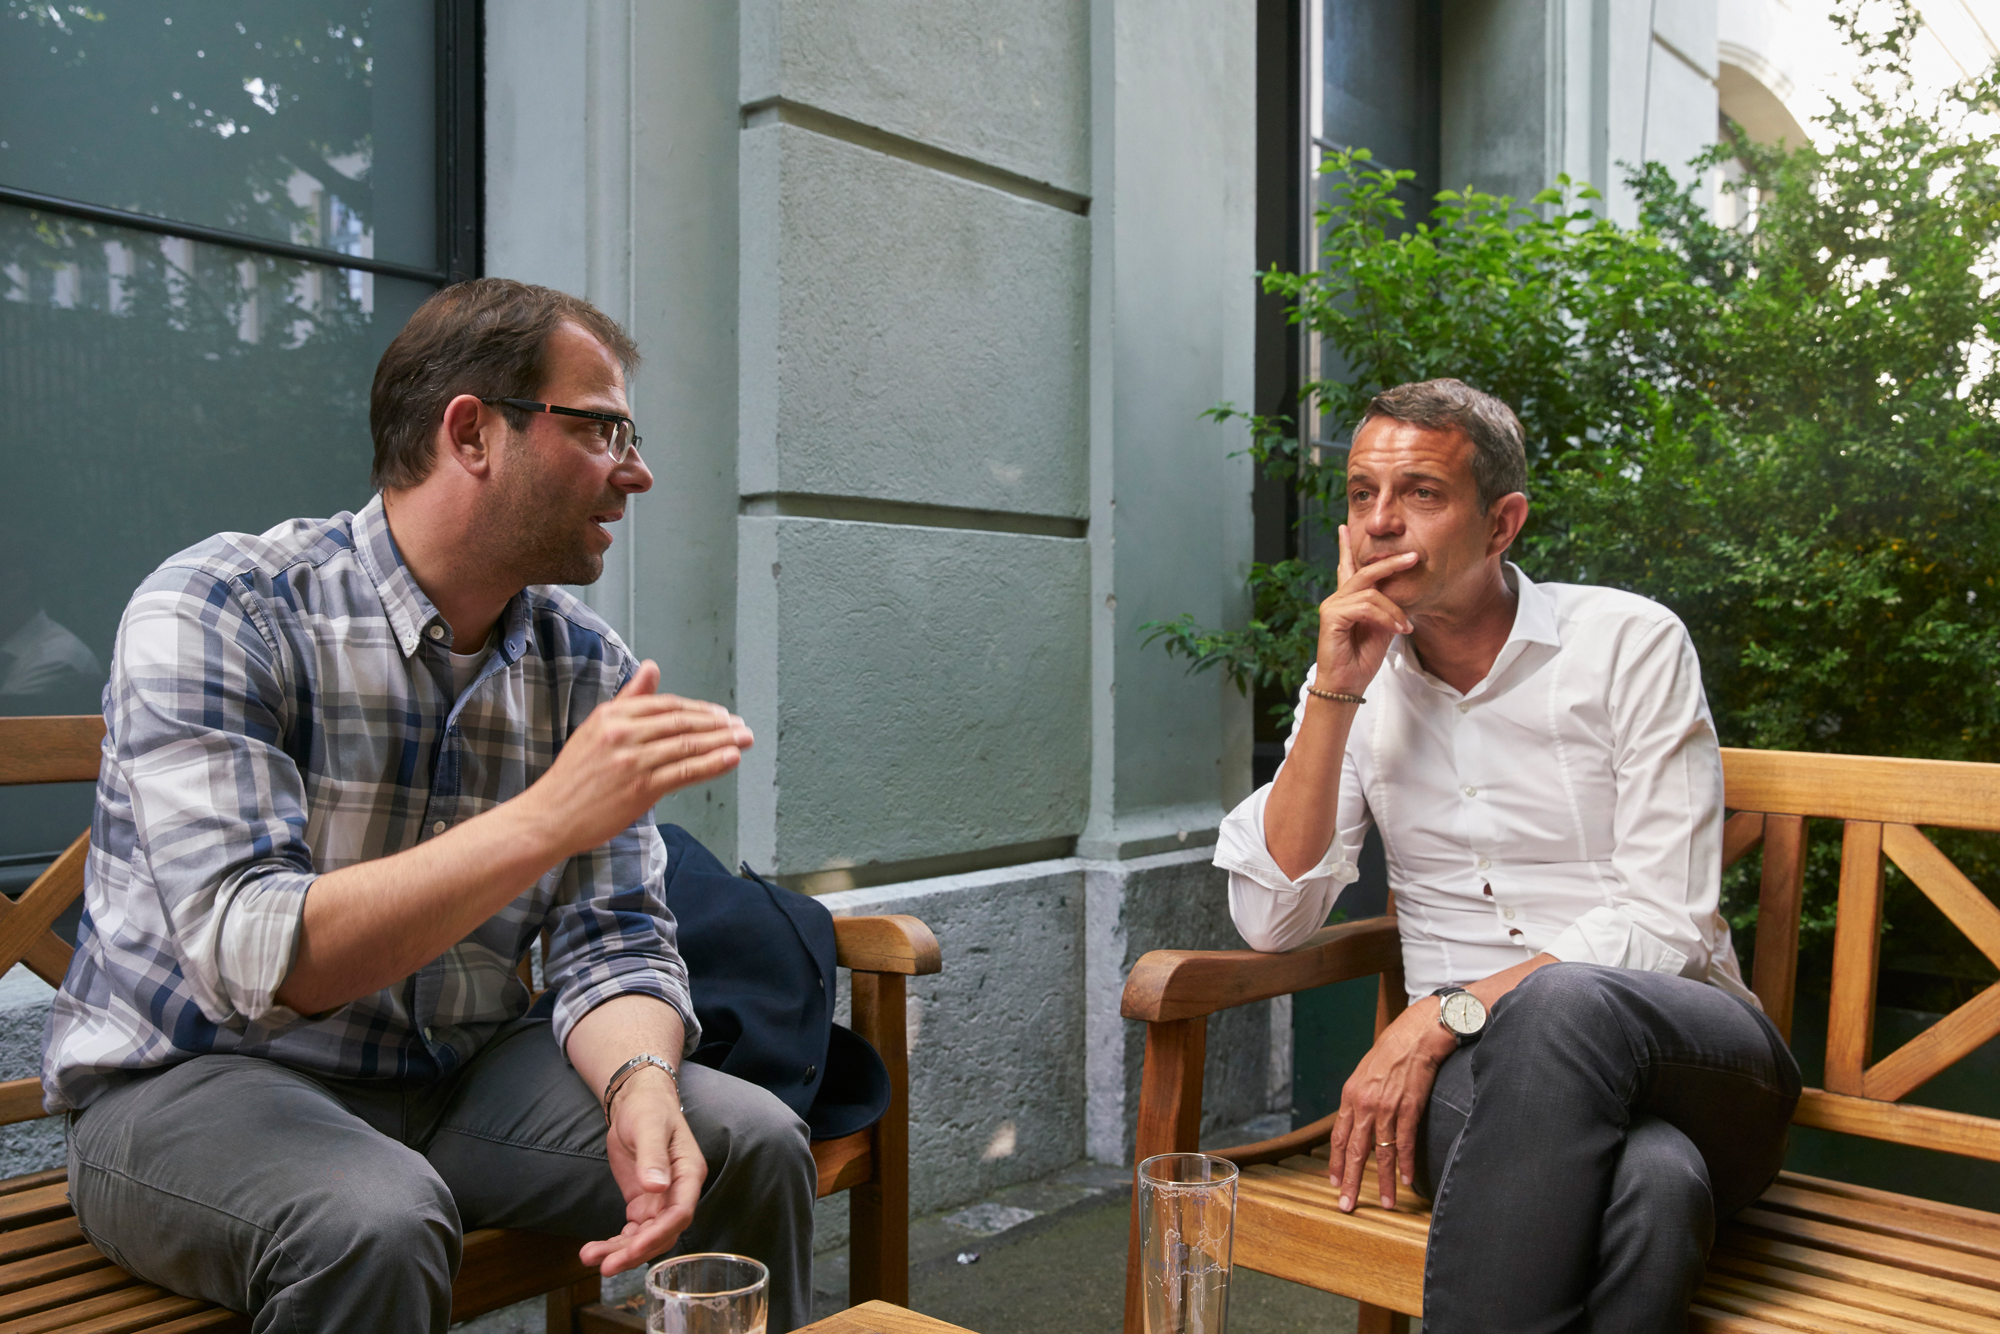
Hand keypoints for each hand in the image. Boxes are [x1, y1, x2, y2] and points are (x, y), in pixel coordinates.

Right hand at [524, 661, 752, 857]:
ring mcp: (632, 761)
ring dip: (723, 742)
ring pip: (688, 745)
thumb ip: (629, 699)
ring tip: (744, 739)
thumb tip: (652, 667)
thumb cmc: (574, 778)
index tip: (720, 715)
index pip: (667, 705)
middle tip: (740, 726)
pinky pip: (685, 772)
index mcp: (612, 715)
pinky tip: (731, 758)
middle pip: (682, 722)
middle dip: (717, 724)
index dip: (698, 709)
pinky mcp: (641, 788)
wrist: (549, 817)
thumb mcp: (596, 729)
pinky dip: (712, 764)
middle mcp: (623, 733)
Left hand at [578, 1073, 707, 1275]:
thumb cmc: (648, 1108)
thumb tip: (656, 1187)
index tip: (634, 1247)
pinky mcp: (642, 1204)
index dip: (658, 1234)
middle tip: (606, 1265)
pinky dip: (616, 1243)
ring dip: (621, 1252)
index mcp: (688, 1174)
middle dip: (635, 1252)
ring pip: (645, 1237)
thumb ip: (653, 1157)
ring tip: (590, 1258)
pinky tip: (596, 1250)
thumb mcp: (649, 1126)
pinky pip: (633, 1231)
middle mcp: (678, 1192)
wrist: (636, 1101)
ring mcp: (660, 1201)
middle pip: (662, 1233)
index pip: (680, 1213)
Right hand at [1313, 525, 1416, 694]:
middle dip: (1391, 563)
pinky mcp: (1332, 616)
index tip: (1343, 528)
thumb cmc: (1361, 659)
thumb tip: (1403, 593)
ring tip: (1404, 627)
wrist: (1346, 684)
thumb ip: (1388, 609)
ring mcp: (1332, 605)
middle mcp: (1337, 598)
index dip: (1345, 547)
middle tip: (1414, 557)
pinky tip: (1396, 629)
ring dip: (1394, 609)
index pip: (1347, 567)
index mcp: (1348, 600)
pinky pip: (1365, 607)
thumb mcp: (1382, 628)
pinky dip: (1385, 617)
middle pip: (1365, 571)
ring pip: (1371, 592)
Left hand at [1329, 997, 1456, 1212]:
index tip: (1334, 1182)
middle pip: (1354, 1151)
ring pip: (1381, 1153)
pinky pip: (1404, 1143)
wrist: (1415, 1035)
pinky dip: (1404, 1164)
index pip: (1338, 1137)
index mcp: (1349, 1096)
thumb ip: (1359, 1099)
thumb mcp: (1364, 1073)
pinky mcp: (1408, 1108)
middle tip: (1346, 1205)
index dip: (1335, 1162)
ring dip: (1382, 1181)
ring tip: (1383, 1202)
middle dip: (1350, 1181)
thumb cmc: (1391, 1051)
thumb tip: (1357, 1122)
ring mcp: (1386, 1107)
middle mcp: (1364, 1104)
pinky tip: (1404, 1181)